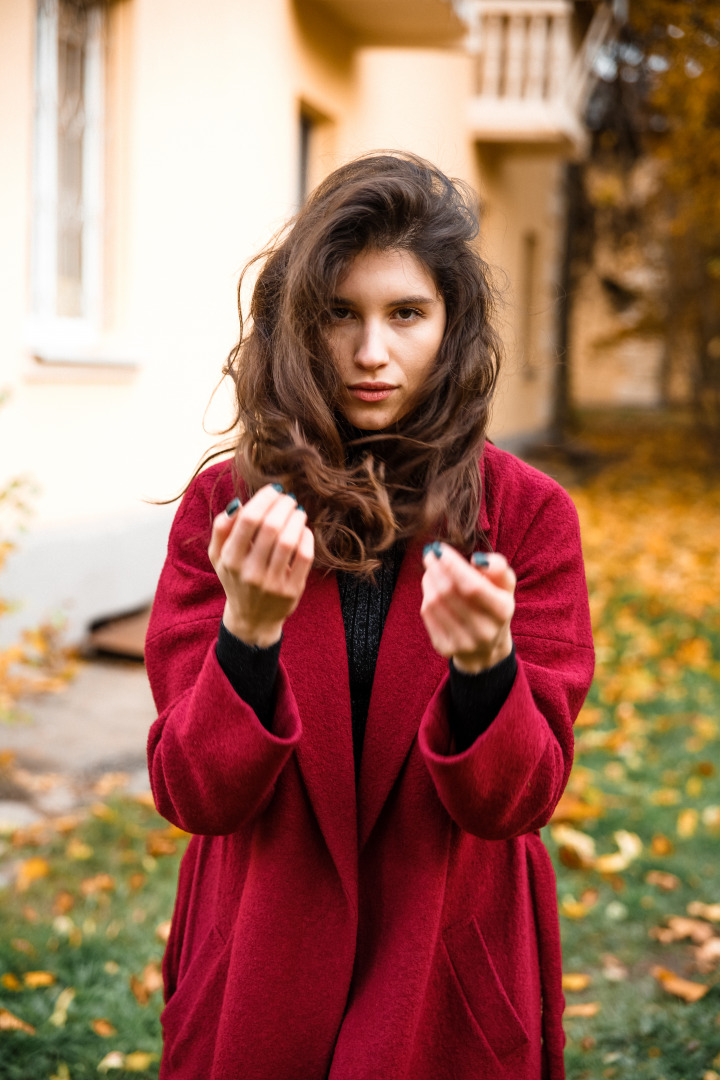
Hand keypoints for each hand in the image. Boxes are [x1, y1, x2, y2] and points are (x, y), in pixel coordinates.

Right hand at [208, 485, 313, 646]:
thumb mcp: (219, 556)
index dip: (264, 499)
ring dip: (297, 519)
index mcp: (230, 559)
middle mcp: (249, 572)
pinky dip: (306, 537)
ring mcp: (272, 583)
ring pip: (289, 541)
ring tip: (297, 511)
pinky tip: (303, 530)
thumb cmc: (236, 578)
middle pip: (271, 527)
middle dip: (283, 506)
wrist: (252, 618)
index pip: (248, 520)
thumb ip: (221, 529)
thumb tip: (238, 504)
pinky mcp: (292, 590)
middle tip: (289, 498)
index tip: (274, 490)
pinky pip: (304, 556)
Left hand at [421, 543, 515, 673]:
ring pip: (434, 603)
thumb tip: (478, 560)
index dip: (453, 565)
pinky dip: (426, 596)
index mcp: (502, 612)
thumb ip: (498, 568)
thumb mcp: (505, 586)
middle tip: (430, 554)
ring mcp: (463, 642)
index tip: (440, 549)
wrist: (486, 647)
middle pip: (449, 593)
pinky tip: (431, 588)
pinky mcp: (445, 648)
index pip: (473, 586)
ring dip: (429, 580)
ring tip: (431, 569)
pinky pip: (428, 615)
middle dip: (436, 569)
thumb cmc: (494, 605)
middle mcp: (484, 631)